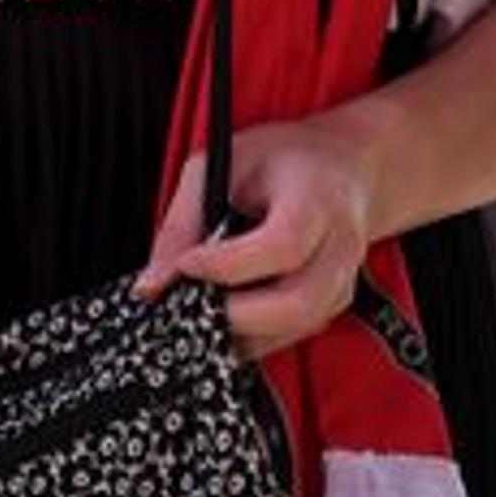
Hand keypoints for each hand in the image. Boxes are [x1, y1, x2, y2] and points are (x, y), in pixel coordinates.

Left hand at [136, 116, 387, 360]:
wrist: (344, 169)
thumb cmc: (281, 161)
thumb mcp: (221, 167)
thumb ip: (182, 224)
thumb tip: (152, 286)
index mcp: (317, 200)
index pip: (281, 246)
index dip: (227, 265)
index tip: (186, 265)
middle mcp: (341, 246)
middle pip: (296, 304)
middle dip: (235, 315)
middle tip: (192, 302)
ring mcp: (343, 280)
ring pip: (294, 329)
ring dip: (242, 330)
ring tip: (205, 306)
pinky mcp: (333, 304)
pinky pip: (291, 335)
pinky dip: (253, 334)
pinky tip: (228, 310)